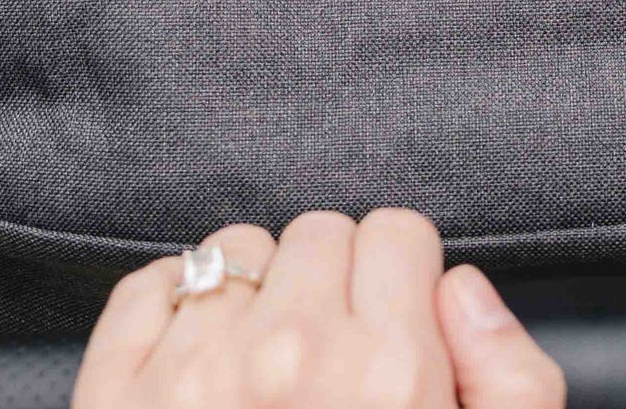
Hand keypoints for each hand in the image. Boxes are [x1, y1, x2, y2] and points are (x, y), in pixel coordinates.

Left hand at [73, 210, 564, 408]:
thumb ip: (511, 379)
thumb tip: (462, 289)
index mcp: (390, 376)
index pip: (400, 235)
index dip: (402, 285)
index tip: (392, 333)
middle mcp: (292, 359)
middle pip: (323, 233)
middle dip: (334, 285)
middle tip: (332, 364)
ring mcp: (192, 377)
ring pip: (239, 247)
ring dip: (256, 295)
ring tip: (263, 372)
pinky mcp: (114, 402)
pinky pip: (149, 286)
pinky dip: (173, 308)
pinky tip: (200, 367)